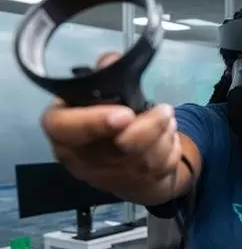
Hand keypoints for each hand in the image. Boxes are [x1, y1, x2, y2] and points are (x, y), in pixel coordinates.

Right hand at [40, 52, 180, 193]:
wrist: (123, 160)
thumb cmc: (106, 121)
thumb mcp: (99, 96)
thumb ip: (104, 76)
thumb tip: (111, 61)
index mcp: (64, 133)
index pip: (63, 128)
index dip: (92, 122)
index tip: (125, 114)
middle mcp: (82, 160)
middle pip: (117, 148)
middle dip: (149, 126)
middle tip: (165, 110)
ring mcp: (112, 177)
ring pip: (146, 159)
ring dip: (165, 134)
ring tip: (167, 118)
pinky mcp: (138, 187)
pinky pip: (162, 167)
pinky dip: (172, 148)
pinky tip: (168, 136)